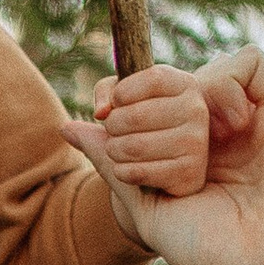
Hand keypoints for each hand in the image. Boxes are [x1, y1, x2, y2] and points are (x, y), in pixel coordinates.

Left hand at [63, 45, 263, 264]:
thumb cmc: (207, 251)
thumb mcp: (145, 206)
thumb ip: (111, 162)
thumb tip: (68, 126)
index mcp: (183, 155)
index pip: (147, 98)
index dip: (121, 91)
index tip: (102, 109)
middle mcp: (215, 135)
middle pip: (169, 81)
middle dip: (142, 103)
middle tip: (139, 134)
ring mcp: (249, 122)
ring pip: (202, 72)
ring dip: (181, 100)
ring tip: (193, 145)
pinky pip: (250, 62)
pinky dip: (226, 82)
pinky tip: (226, 124)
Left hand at [81, 63, 211, 211]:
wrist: (171, 186)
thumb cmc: (145, 138)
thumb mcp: (125, 114)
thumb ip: (101, 109)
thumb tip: (66, 129)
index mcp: (184, 85)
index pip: (151, 78)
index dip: (122, 93)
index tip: (116, 105)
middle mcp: (197, 110)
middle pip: (132, 114)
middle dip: (112, 129)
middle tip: (119, 136)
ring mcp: (196, 142)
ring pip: (130, 145)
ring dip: (115, 154)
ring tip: (125, 154)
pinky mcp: (190, 173)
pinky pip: (136, 172)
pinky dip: (124, 175)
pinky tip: (134, 174)